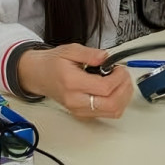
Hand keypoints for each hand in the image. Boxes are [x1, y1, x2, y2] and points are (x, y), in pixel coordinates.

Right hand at [17, 44, 133, 118]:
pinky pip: (108, 114)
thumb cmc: (53, 64)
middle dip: (124, 88)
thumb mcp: (70, 50)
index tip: (119, 68)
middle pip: (112, 104)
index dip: (118, 77)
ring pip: (113, 112)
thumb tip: (105, 57)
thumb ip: (90, 53)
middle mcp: (76, 100)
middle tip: (123, 75)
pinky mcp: (83, 114)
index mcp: (72, 83)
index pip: (104, 88)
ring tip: (121, 81)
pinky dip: (118, 102)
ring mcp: (79, 110)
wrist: (39, 76)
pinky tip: (116, 90)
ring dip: (124, 96)